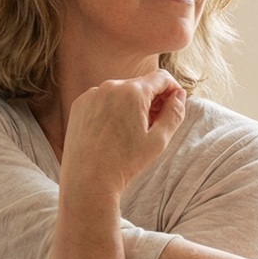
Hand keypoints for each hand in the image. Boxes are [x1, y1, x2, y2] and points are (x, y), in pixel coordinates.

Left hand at [60, 71, 187, 200]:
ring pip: (121, 92)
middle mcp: (110, 86)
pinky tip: (111, 132)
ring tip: (131, 132)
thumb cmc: (125, 163)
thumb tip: (179, 95)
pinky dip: (111, 109)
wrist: (87, 180)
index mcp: (132, 92)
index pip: (162, 78)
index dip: (173, 89)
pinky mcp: (79, 105)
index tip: (174, 105)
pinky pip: (102, 99)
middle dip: (152, 100)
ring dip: (131, 105)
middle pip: (141, 85)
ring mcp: (91, 94)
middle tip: (154, 125)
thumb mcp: (159, 140)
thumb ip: (175, 113)